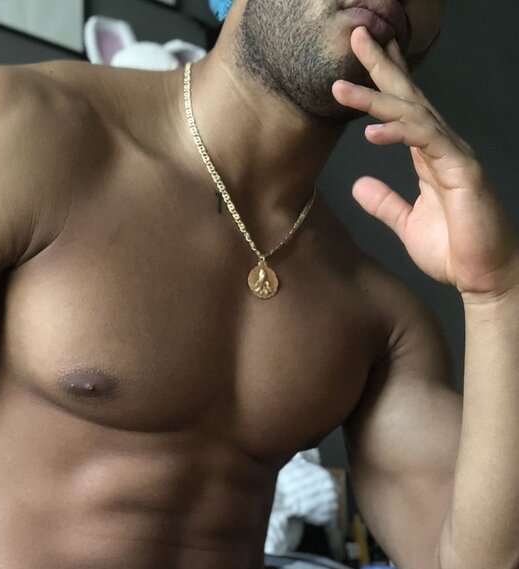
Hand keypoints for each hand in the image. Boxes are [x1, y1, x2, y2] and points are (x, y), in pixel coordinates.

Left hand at [332, 26, 518, 300]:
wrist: (484, 276)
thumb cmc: (454, 251)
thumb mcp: (408, 225)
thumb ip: (385, 203)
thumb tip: (358, 186)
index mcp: (429, 155)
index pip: (404, 108)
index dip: (384, 78)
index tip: (361, 54)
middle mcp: (442, 147)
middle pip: (409, 96)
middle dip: (382, 64)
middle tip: (356, 33)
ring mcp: (453, 155)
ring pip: (412, 114)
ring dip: (376, 97)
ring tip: (342, 86)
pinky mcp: (461, 171)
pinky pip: (426, 142)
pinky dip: (398, 133)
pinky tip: (371, 131)